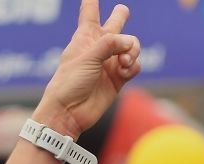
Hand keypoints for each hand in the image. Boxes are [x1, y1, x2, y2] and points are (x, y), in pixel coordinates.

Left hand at [35, 1, 140, 136]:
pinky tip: (124, 70)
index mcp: (84, 38)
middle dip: (120, 16)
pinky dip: (133, 65)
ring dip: (133, 49)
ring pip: (132, 45)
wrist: (69, 112)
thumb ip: (110, 44)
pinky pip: (134, 64)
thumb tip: (130, 42)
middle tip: (122, 11)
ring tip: (124, 60)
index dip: (91, 2)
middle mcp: (98, 48)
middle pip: (114, 25)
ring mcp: (109, 62)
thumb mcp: (87, 57)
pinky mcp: (118, 78)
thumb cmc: (69, 83)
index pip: (89, 14)